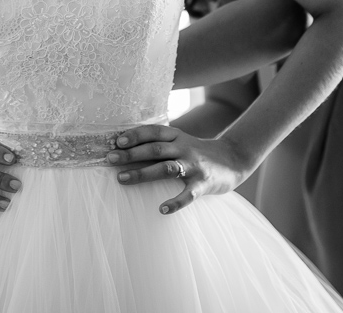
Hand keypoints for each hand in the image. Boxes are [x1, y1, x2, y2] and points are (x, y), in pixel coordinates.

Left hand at [105, 124, 259, 214]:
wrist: (232, 160)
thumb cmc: (197, 152)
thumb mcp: (180, 141)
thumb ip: (159, 142)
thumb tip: (125, 146)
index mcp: (177, 136)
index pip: (153, 132)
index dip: (135, 135)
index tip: (116, 141)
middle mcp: (184, 148)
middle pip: (155, 149)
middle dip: (131, 154)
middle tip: (110, 159)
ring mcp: (194, 166)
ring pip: (166, 168)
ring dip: (143, 173)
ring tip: (122, 179)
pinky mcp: (203, 184)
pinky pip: (188, 194)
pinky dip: (175, 202)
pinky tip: (162, 209)